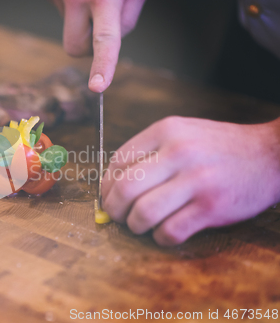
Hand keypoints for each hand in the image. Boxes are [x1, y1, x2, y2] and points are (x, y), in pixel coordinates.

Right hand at [39, 0, 148, 92]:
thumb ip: (127, 15)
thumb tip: (108, 39)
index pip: (105, 39)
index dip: (103, 65)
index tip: (98, 87)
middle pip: (75, 48)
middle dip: (88, 48)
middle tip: (102, 26)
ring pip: (68, 27)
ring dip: (83, 18)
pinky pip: (61, 10)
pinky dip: (73, 4)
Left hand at [101, 116, 279, 245]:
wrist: (269, 154)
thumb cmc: (218, 147)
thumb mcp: (182, 133)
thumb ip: (149, 151)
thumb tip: (112, 182)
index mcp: (166, 131)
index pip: (118, 162)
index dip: (106, 185)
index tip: (108, 196)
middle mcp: (178, 152)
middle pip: (125, 188)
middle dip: (113, 209)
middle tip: (116, 216)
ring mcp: (196, 180)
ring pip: (144, 213)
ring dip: (134, 226)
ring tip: (139, 225)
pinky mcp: (211, 207)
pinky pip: (170, 231)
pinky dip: (160, 237)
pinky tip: (164, 233)